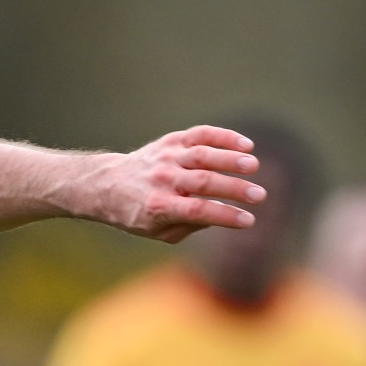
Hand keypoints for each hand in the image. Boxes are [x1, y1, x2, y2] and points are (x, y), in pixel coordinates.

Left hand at [86, 127, 264, 243]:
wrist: (106, 184)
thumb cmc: (137, 213)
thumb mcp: (156, 231)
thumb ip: (188, 226)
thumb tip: (219, 215)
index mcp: (158, 206)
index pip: (197, 211)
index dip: (224, 216)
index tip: (248, 220)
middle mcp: (162, 180)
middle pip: (204, 182)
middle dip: (234, 189)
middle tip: (259, 196)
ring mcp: (167, 157)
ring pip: (203, 155)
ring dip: (231, 160)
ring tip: (254, 166)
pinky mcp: (172, 141)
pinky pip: (201, 135)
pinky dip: (224, 137)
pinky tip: (246, 145)